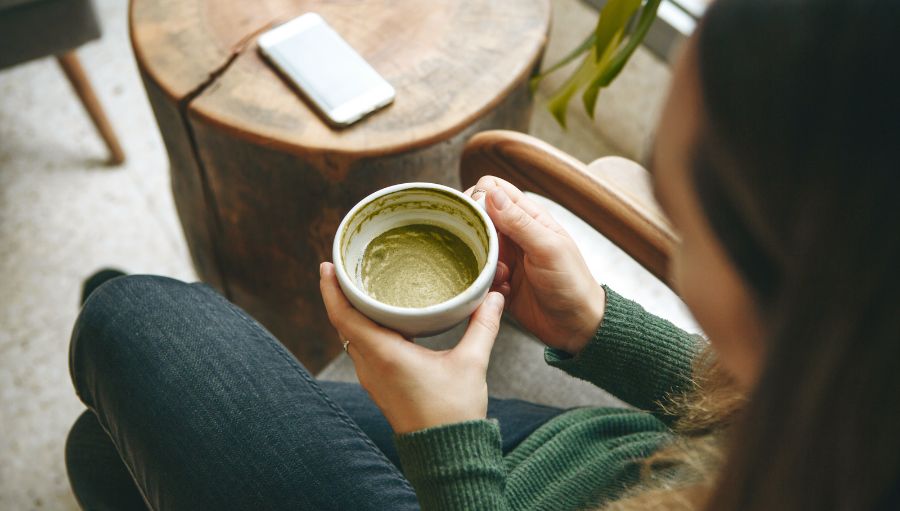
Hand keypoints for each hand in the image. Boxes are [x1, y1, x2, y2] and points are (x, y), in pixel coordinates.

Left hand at [319, 262, 504, 433]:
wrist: (446, 454)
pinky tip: (382, 319)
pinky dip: (365, 329)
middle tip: (346, 266)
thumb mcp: (472, 363)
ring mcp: (373, 377)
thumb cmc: (454, 413)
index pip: (344, 316)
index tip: (328, 265)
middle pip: (344, 322)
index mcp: (385, 354)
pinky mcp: (381, 385)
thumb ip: (483, 325)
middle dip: (341, 293)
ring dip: (352, 312)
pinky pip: (363, 349)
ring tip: (362, 287)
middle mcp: (371, 365)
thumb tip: (495, 296)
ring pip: (352, 337)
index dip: (331, 288)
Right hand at [468, 176, 605, 354]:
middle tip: (488, 253)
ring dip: (480, 261)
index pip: (492, 189)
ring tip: (502, 276)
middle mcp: (513, 233)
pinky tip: (503, 291)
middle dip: (474, 234)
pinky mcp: (497, 281)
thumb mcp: (547, 249)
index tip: (478, 219)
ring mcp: (504, 257)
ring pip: (472, 247)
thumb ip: (519, 222)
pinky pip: (476, 274)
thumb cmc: (571, 283)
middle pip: (476, 218)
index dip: (479, 197)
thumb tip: (490, 193)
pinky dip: (483, 282)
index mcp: (528, 217)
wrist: (576, 326)